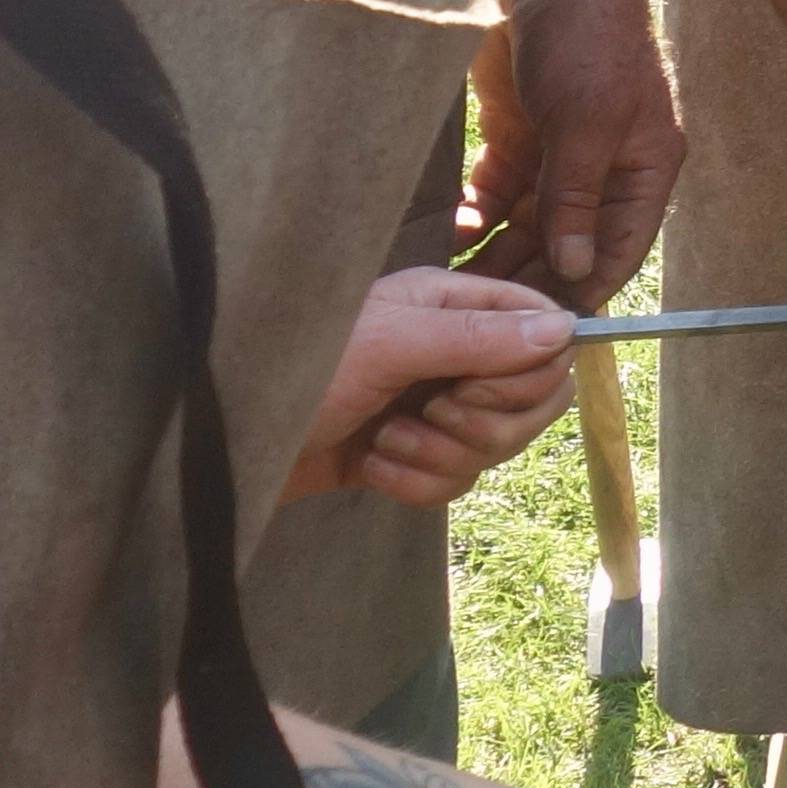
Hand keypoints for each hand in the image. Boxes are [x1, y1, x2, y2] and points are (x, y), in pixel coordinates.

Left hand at [287, 270, 575, 506]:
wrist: (220, 445)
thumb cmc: (297, 374)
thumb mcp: (388, 345)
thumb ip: (477, 337)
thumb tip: (566, 329)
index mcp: (450, 305)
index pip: (542, 330)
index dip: (528, 370)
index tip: (473, 388)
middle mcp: (451, 350)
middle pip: (533, 396)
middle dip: (485, 423)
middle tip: (431, 413)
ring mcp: (432, 405)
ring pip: (495, 445)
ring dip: (440, 454)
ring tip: (384, 441)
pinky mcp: (411, 455)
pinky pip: (456, 479)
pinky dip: (416, 482)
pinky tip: (370, 467)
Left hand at [463, 0, 681, 296]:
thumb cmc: (588, 35)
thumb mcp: (587, 120)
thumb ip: (578, 195)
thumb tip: (574, 269)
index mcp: (643, 167)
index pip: (618, 247)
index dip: (586, 290)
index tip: (543, 331)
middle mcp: (604, 168)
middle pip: (568, 245)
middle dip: (531, 281)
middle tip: (484, 321)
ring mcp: (557, 154)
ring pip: (527, 227)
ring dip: (496, 258)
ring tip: (456, 296)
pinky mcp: (514, 135)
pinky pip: (494, 196)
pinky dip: (473, 221)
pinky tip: (446, 244)